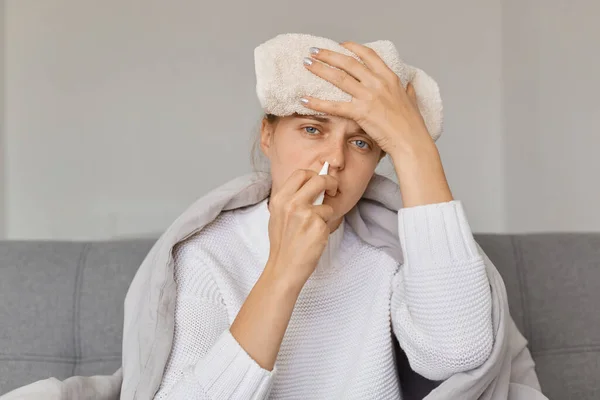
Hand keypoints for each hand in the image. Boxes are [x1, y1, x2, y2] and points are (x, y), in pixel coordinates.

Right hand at [266, 169, 338, 286]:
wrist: (284, 266)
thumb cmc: (282, 244)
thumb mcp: (278, 215)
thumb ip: (292, 199)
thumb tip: (310, 185)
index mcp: (280, 199)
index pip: (301, 173)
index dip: (313, 175)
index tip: (319, 181)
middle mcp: (292, 203)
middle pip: (318, 179)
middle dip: (330, 182)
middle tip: (333, 189)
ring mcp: (306, 214)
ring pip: (327, 203)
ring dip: (326, 213)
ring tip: (315, 227)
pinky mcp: (318, 226)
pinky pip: (329, 219)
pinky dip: (325, 227)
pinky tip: (314, 237)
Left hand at [300, 42, 432, 154]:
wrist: (411, 141)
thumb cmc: (413, 125)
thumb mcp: (412, 101)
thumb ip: (407, 91)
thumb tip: (408, 85)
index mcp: (389, 77)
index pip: (368, 55)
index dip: (352, 48)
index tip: (340, 45)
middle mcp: (378, 82)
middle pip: (348, 62)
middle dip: (328, 54)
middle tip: (313, 51)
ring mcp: (369, 96)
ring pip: (339, 78)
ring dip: (320, 69)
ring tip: (306, 64)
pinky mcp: (360, 112)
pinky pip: (334, 105)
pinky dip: (317, 102)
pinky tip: (304, 99)